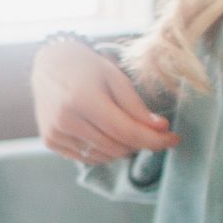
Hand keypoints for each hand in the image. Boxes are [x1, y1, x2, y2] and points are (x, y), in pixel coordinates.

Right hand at [32, 38, 176, 164]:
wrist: (48, 64)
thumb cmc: (85, 67)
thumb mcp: (114, 77)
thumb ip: (136, 106)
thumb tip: (160, 129)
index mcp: (82, 99)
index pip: (126, 131)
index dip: (154, 139)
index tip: (174, 139)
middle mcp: (65, 120)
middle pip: (117, 147)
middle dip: (140, 142)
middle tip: (151, 130)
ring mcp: (55, 133)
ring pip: (104, 157)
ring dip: (122, 148)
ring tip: (124, 128)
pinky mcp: (50, 142)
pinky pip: (87, 158)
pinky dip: (103, 152)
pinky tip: (105, 134)